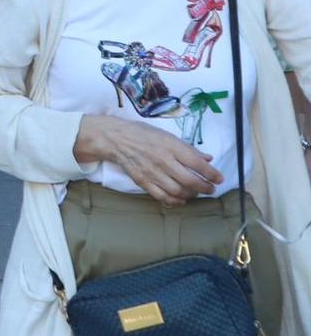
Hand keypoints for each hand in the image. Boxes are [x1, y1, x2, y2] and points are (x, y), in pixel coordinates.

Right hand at [81, 114, 223, 204]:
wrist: (115, 138)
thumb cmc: (143, 134)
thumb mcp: (167, 135)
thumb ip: (188, 149)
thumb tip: (207, 159)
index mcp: (171, 146)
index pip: (197, 164)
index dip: (212, 174)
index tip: (219, 179)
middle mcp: (163, 160)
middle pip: (190, 181)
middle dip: (205, 188)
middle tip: (210, 189)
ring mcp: (152, 172)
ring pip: (178, 191)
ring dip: (191, 195)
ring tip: (195, 192)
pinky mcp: (143, 181)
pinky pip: (163, 196)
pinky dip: (175, 201)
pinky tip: (180, 199)